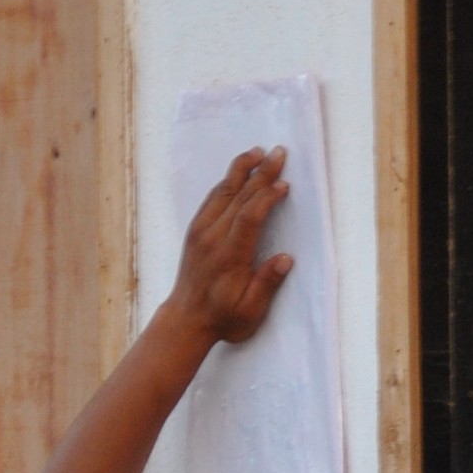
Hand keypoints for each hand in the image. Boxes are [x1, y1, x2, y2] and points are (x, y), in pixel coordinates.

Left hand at [169, 148, 293, 350]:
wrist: (186, 320)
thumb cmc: (223, 318)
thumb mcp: (250, 311)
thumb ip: (267, 284)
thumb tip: (286, 259)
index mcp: (229, 256)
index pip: (249, 217)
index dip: (266, 198)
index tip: (283, 184)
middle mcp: (212, 238)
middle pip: (238, 197)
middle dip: (260, 173)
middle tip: (278, 153)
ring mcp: (201, 232)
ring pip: (222, 192)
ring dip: (241, 170)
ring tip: (257, 152)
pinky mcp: (196, 231)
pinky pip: (212, 199)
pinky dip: (227, 182)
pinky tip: (237, 173)